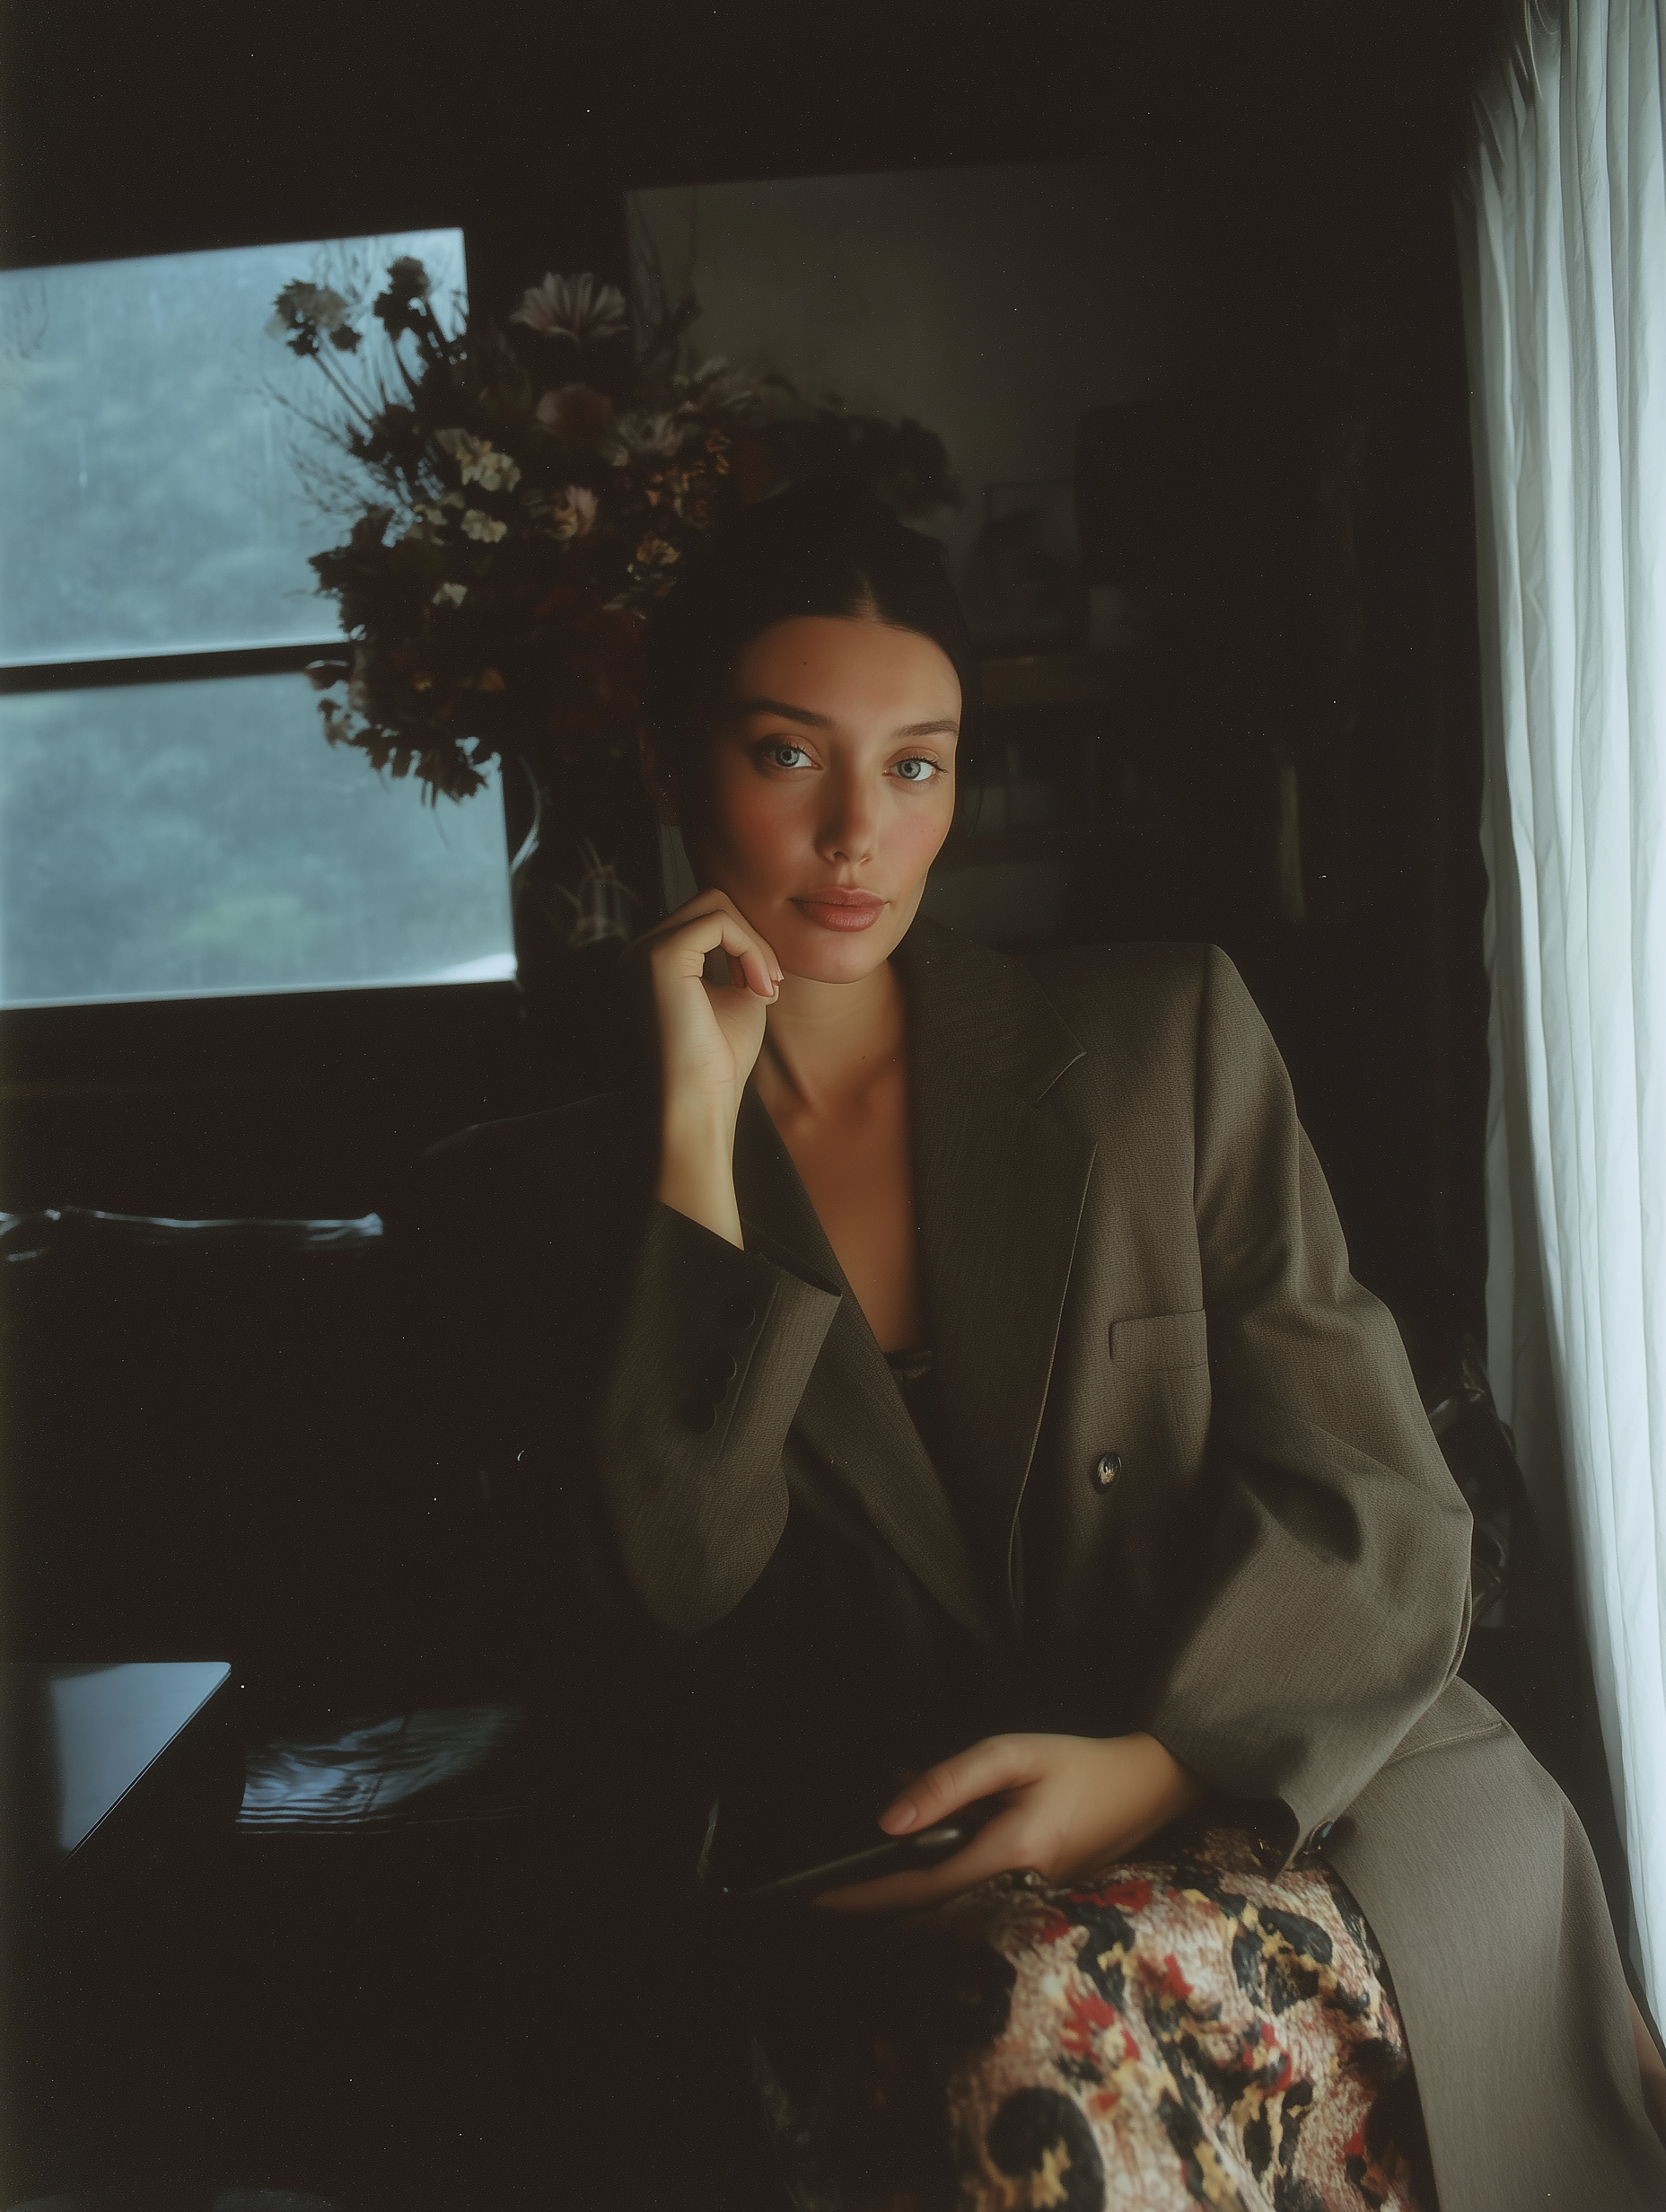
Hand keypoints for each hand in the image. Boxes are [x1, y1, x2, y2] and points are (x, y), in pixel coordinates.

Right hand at [625, 890, 782, 1246]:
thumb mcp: (737, 995)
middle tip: (770, 985)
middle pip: (711, 901)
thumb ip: (740, 958)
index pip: (707, 918)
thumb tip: (756, 926)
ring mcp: (645, 950)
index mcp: (652, 960)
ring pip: (716, 904)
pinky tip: (759, 989)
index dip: (747, 942)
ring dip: (755, 943)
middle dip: (753, 937)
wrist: (701, 1103)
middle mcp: (639, 950)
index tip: (768, 985)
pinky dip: (751, 949)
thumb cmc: (719, 1061)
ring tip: (767, 988)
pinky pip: (720, 921)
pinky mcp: (661, 957)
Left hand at [814, 1732, 1204, 1914]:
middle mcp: (1023, 1890)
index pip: (924, 1887)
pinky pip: (980, 1890)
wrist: (1151, 1784)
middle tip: (830, 1887)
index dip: (869, 1896)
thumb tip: (889, 1822)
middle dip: (880, 1896)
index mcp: (1013, 1852)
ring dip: (914, 1882)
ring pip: (956, 1898)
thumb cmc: (1079, 1762)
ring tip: (874, 1860)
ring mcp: (1036, 1900)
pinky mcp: (1042, 1896)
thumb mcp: (1012, 1754)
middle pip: (934, 1904)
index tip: (820, 1900)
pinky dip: (947, 1874)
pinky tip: (933, 1845)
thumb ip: (948, 1784)